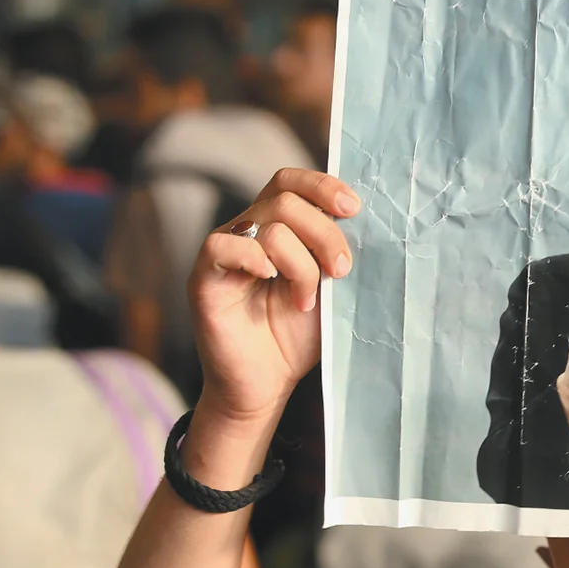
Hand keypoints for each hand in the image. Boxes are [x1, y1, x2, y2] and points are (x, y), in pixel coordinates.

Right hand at [188, 168, 359, 426]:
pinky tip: (271, 283)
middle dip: (324, 233)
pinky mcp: (204, 277)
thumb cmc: (297, 338)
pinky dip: (256, 261)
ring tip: (306, 301)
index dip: (322, 186)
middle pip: (286, 200)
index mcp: (276, 228)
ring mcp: (224, 252)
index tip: (353, 209)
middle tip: (340, 271)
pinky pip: (224, 246)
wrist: (267, 385)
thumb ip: (335, 255)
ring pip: (269, 226)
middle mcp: (248, 232)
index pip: (291, 182)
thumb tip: (364, 222)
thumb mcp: (329, 291)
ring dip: (301, 264)